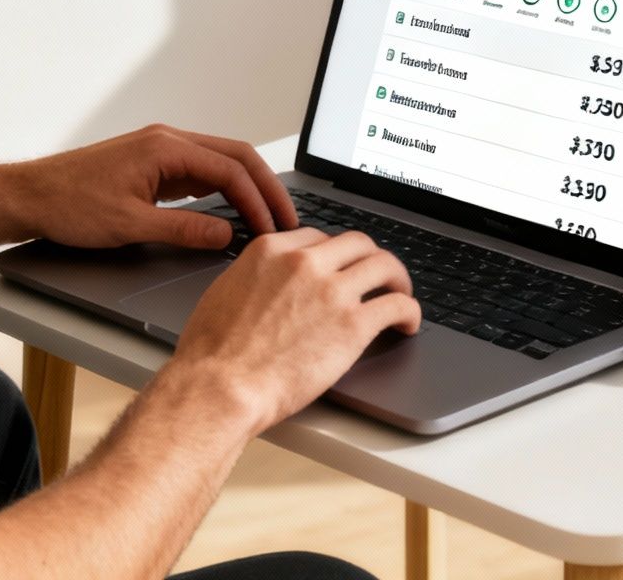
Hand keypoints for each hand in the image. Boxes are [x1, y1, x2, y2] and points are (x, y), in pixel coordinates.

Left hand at [0, 124, 297, 250]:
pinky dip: (224, 190)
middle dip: (265, 188)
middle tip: (288, 219)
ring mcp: (161, 151)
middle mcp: (167, 141)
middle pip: (235, 157)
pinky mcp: (153, 165)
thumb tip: (226, 234)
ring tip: (267, 218)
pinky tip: (233, 212)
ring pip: (220, 163)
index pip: (230, 169)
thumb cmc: (69, 205)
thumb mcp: (130, 225)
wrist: (31, 196)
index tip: (273, 228)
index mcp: (165, 148)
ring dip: (247, 188)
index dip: (258, 200)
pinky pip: (201, 172)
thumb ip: (184, 229)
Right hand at [167, 227, 421, 432]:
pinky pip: (397, 305)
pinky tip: (407, 323)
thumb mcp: (225, 293)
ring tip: (400, 294)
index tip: (340, 268)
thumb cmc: (213, 353)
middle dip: (369, 258)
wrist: (221, 386)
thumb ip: (255, 278)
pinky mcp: (353, 324)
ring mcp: (332, 291)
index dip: (334, 254)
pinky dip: (409, 312)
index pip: (317, 237)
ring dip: (397, 279)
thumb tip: (267, 286)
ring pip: (384, 265)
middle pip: (356, 244)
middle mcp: (305, 263)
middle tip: (376, 275)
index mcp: (271, 251)